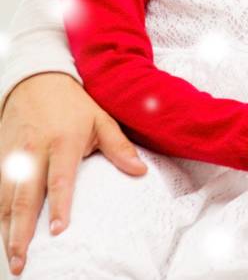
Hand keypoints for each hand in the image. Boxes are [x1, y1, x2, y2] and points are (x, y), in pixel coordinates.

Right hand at [1, 72, 146, 275]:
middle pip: (24, 197)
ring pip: (4, 199)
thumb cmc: (75, 104)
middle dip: (20, 232)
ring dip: (5, 229)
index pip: (60, 180)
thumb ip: (119, 147)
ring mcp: (13, 156)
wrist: (37, 80)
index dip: (59, 206)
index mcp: (63, 142)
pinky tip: (0, 232)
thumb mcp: (102, 119)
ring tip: (11, 257)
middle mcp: (34, 152)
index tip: (58, 231)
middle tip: (22, 260)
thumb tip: (141, 172)